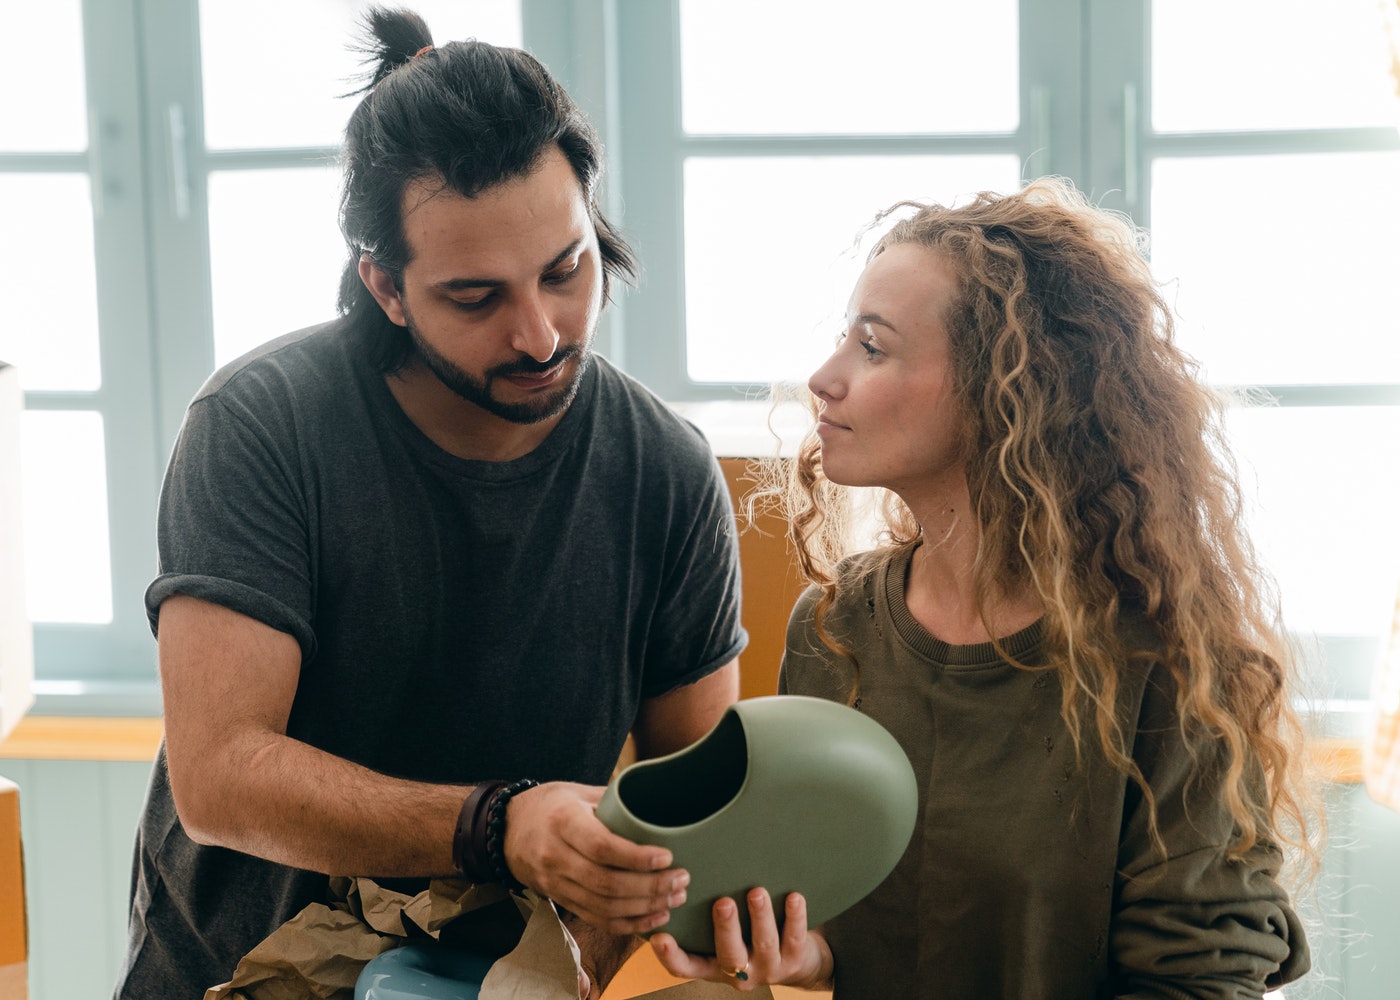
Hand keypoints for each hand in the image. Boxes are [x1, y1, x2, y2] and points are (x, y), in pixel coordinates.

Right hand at [502, 781, 689, 934]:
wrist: (507, 829)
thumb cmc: (551, 805)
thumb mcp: (579, 792)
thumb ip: (615, 801)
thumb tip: (660, 800)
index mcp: (563, 822)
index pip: (602, 847)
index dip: (636, 857)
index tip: (667, 856)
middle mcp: (556, 857)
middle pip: (607, 883)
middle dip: (650, 887)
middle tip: (681, 879)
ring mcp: (556, 883)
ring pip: (604, 907)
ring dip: (645, 908)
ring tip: (676, 898)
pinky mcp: (560, 900)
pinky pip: (597, 919)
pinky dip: (629, 924)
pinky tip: (655, 917)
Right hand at [649, 888, 833, 990]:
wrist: (799, 962)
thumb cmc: (750, 937)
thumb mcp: (727, 935)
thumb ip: (706, 916)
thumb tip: (683, 871)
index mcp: (714, 965)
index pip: (686, 966)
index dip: (670, 955)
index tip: (659, 937)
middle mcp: (739, 971)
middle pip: (729, 954)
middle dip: (726, 928)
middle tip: (723, 903)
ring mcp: (768, 967)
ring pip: (764, 943)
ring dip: (760, 917)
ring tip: (756, 892)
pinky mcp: (794, 960)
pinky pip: (795, 937)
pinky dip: (794, 917)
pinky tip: (793, 897)